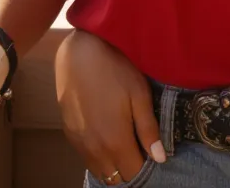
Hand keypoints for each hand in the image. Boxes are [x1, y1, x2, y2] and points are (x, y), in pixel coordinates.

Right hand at [55, 30, 166, 182]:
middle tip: (138, 145)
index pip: (134, 173)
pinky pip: (87, 158)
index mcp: (115, 141)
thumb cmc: (114, 70)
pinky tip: (106, 135)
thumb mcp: (139, 94)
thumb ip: (148, 129)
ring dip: (113, 164)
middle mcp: (95, 150)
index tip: (151, 151)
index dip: (145, 165)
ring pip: (100, 170)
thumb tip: (160, 157)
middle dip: (129, 167)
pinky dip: (99, 156)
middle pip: (116, 177)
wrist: (79, 54)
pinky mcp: (70, 135)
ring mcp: (80, 143)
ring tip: (123, 141)